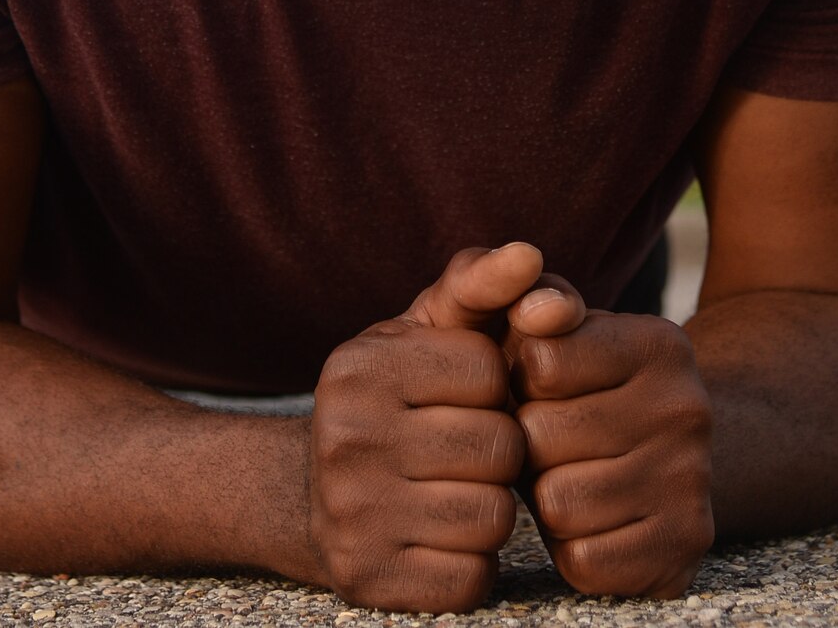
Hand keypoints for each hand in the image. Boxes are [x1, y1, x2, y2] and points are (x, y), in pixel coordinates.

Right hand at [308, 243, 578, 611]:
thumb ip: (482, 283)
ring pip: (493, 517)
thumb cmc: (397, 397)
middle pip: (500, 448)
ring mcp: (351, 515)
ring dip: (490, 509)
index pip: (489, 370)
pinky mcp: (367, 581)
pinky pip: (472, 579)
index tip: (459, 395)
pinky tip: (440, 540)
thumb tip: (529, 256)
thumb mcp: (427, 329)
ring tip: (455, 493)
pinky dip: (471, 564)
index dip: (492, 386)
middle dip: (499, 450)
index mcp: (360, 366)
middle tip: (463, 451)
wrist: (308, 493)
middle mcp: (345, 437)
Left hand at [507, 309, 715, 597]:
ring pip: (558, 505)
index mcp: (658, 344)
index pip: (540, 362)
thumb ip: (532, 298)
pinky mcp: (684, 547)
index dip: (521, 378)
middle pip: (541, 438)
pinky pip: (583, 562)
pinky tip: (592, 520)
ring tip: (569, 475)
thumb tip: (535, 309)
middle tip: (552, 438)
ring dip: (546, 497)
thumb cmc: (579, 380)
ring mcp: (692, 481)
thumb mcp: (557, 324)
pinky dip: (571, 547)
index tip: (541, 381)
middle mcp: (688, 408)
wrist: (663, 449)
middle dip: (528, 442)